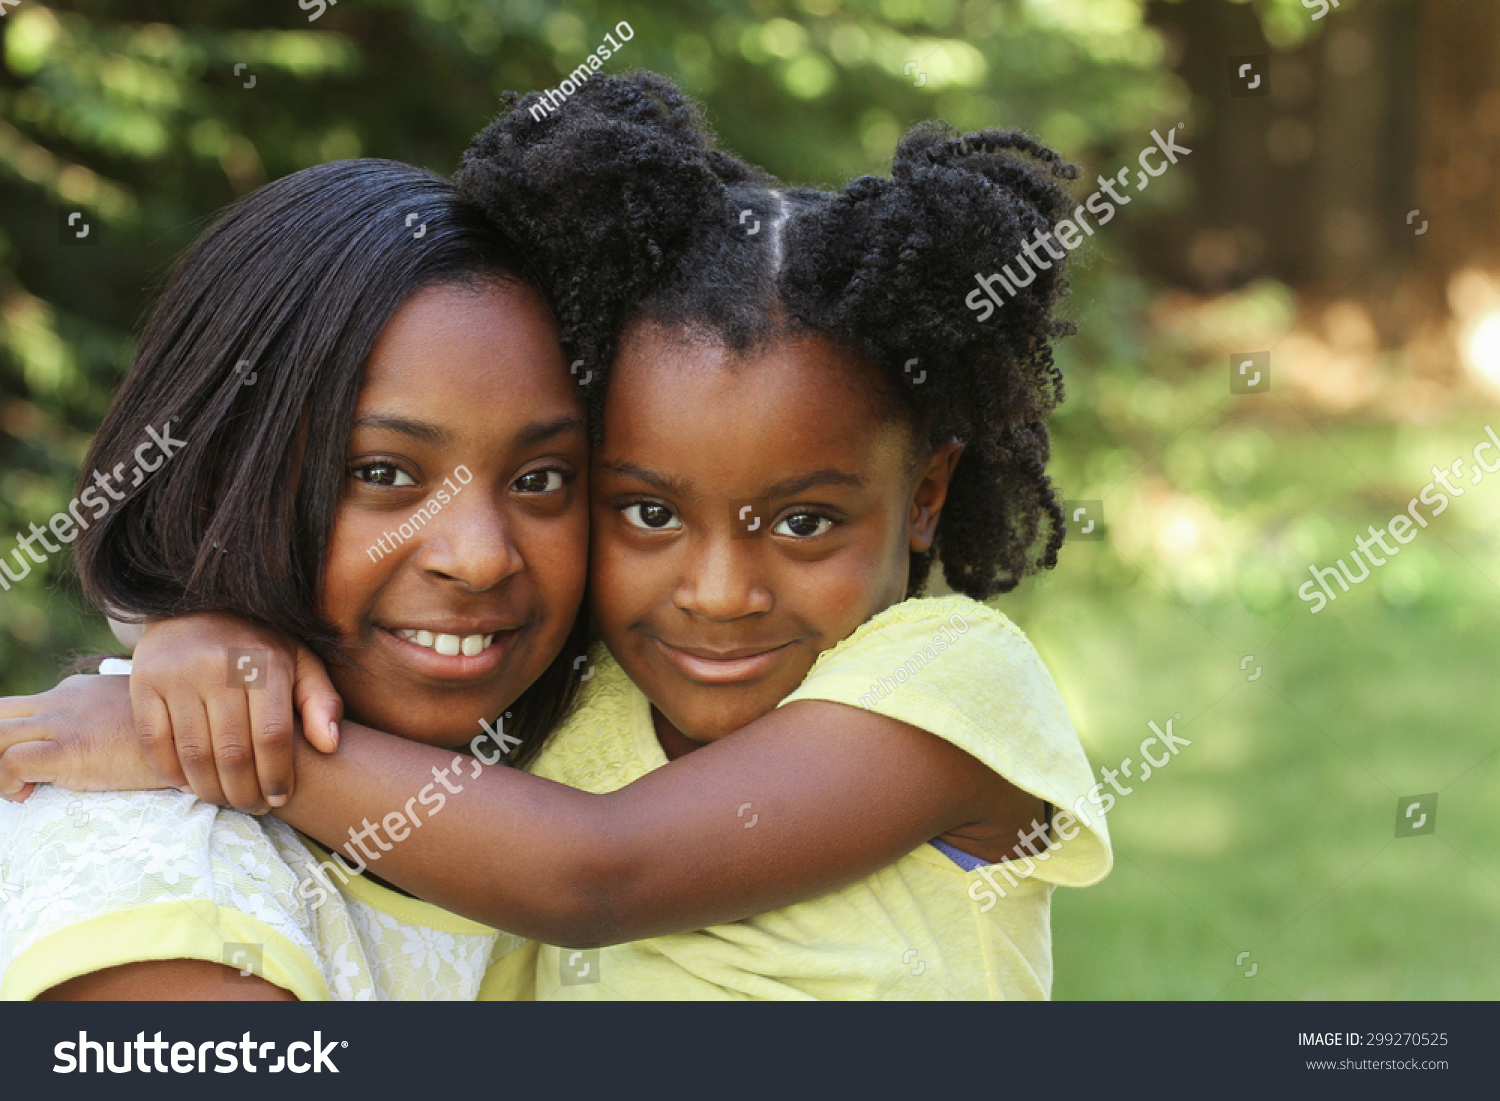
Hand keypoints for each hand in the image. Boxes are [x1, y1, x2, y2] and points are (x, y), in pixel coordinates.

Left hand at [0, 675, 170, 799]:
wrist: (207, 732)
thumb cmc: (179, 734)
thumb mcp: (140, 718)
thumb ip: (112, 722)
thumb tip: (107, 748)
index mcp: (77, 691)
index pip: (19, 710)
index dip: (7, 742)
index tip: (26, 777)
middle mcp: (64, 700)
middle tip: (10, 780)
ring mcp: (66, 721)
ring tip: (15, 791)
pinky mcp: (72, 748)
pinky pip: (12, 760)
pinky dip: (6, 781)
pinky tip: (28, 796)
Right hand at [131, 614, 342, 812]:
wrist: (195, 605)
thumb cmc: (258, 644)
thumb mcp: (299, 661)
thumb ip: (320, 701)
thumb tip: (330, 745)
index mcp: (265, 661)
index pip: (272, 735)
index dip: (276, 775)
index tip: (279, 798)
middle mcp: (219, 666)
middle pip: (232, 751)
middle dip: (244, 792)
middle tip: (252, 807)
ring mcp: (177, 674)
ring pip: (194, 754)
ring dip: (210, 790)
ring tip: (225, 801)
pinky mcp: (143, 683)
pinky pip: (155, 743)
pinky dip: (171, 774)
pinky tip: (190, 785)